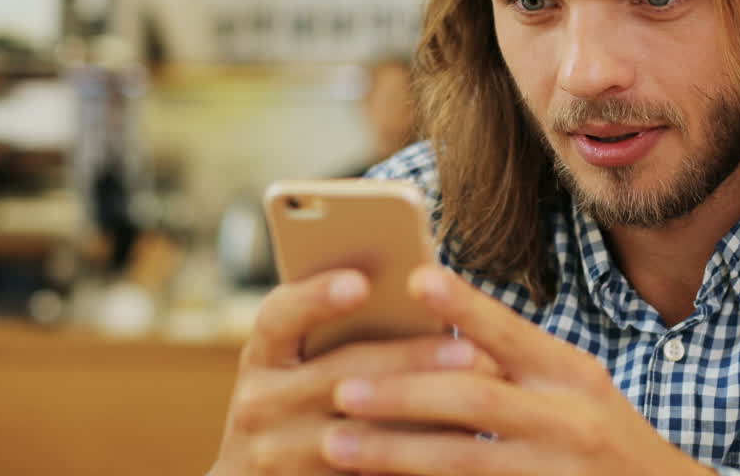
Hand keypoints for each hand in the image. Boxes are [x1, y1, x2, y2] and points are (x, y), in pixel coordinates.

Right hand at [210, 269, 499, 475]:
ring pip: (362, 436)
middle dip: (409, 360)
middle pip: (339, 377)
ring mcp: (278, 454)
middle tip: (471, 349)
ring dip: (426, 416)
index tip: (362, 283)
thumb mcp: (303, 359)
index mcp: (262, 355)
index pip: (279, 317)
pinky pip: (371, 475)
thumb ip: (343, 326)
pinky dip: (416, 458)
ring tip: (479, 397)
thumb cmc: (305, 395)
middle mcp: (260, 404)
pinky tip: (462, 443)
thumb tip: (421, 285)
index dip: (316, 298)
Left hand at [320, 266, 717, 475]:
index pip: (511, 332)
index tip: (415, 279)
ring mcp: (555, 473)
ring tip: (337, 445)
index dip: (464, 306)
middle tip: (341, 388)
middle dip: (402, 394)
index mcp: (573, 374)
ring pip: (462, 461)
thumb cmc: (604, 436)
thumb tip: (440, 329)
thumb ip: (519, 361)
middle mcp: (569, 420)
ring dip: (393, 452)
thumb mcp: (578, 386)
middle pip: (475, 400)